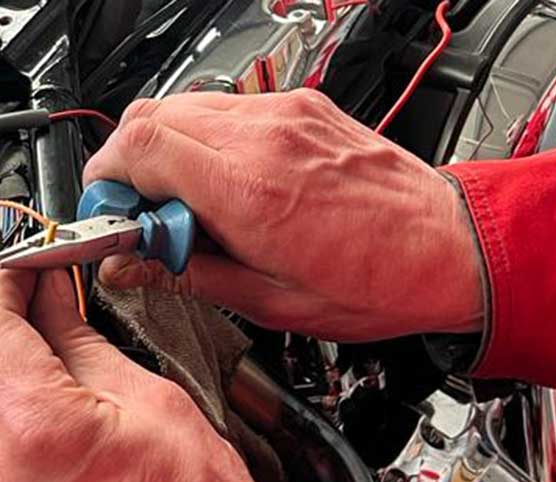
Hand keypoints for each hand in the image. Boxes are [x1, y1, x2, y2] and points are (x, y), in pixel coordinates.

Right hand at [84, 89, 484, 341]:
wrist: (451, 249)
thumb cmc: (379, 279)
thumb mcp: (266, 300)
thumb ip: (185, 274)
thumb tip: (129, 267)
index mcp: (251, 190)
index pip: (138, 146)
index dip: (104, 181)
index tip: (108, 220)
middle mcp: (265, 139)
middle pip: (148, 118)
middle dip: (124, 168)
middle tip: (137, 219)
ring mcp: (284, 117)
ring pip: (181, 108)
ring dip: (160, 154)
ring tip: (181, 208)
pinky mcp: (300, 110)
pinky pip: (224, 111)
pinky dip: (200, 144)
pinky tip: (218, 188)